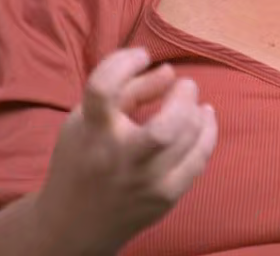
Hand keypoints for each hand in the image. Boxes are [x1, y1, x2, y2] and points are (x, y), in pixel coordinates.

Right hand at [35, 48, 217, 255]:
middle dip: (184, 97)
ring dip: (198, 112)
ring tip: (194, 104)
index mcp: (91, 131)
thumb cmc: (82, 160)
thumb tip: (170, 72)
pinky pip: (198, 162)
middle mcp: (119, 158)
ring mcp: (145, 182)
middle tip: (184, 86)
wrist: (72, 224)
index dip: (125, 62)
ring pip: (189, 140)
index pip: (104, 88)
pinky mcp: (163, 198)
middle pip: (167, 126)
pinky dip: (207, 135)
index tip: (142, 56)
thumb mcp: (87, 121)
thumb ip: (126, 91)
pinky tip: (204, 121)